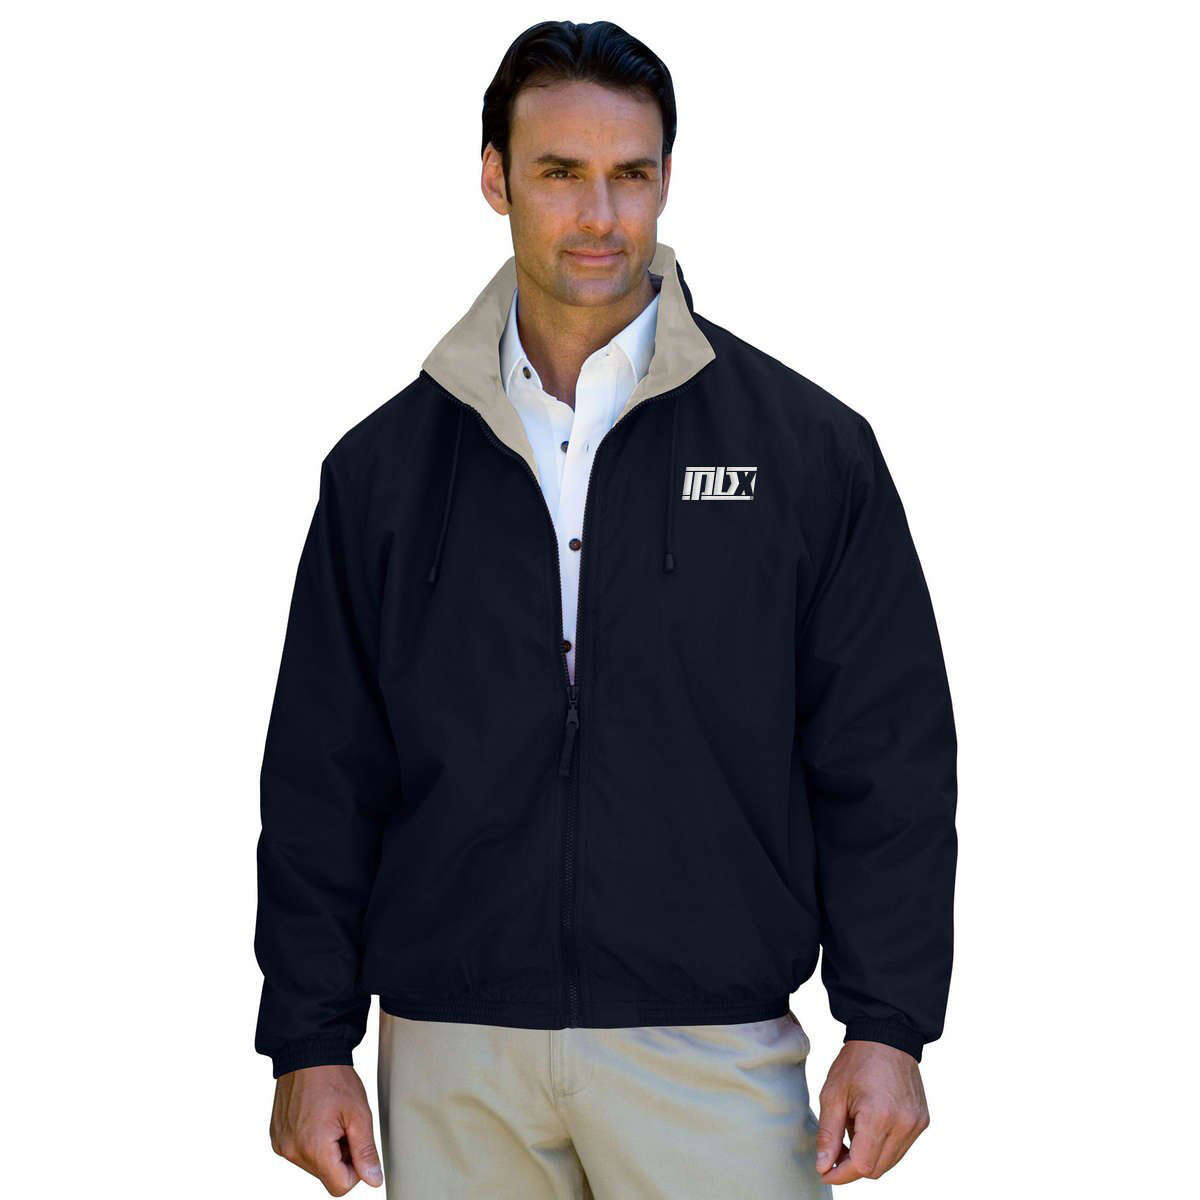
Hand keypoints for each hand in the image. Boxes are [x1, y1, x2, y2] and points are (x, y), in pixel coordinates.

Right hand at [270, 1064, 383, 1194]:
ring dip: (327, 1149)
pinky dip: (311, 1141)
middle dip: (341, 1156)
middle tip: (345, 1125)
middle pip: (327, 1175)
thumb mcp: (359, 1114)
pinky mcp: (277, 1137)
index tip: (358, 1144)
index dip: (356, 1169)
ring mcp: (281, 1145)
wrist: (308, 1052)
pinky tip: (317, 1117)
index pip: (340, 1186)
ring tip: (330, 1119)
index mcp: (314, 1148)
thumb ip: (366, 1152)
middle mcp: (292, 1151)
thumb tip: (374, 1180)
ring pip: (314, 1165)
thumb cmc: (334, 1078)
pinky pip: (299, 1152)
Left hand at [815, 1040, 929, 1183]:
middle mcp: (904, 1124)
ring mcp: (916, 1124)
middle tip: (836, 1148)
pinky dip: (883, 1145)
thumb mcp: (833, 1094)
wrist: (886, 1036)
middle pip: (876, 1169)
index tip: (824, 1170)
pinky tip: (870, 1125)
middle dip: (852, 1166)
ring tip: (854, 1129)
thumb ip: (828, 1134)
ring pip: (889, 1162)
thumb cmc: (856, 1062)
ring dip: (868, 1156)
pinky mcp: (922, 1121)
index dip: (841, 1173)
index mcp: (880, 1116)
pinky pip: (900, 1148)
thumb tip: (823, 1166)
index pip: (862, 1166)